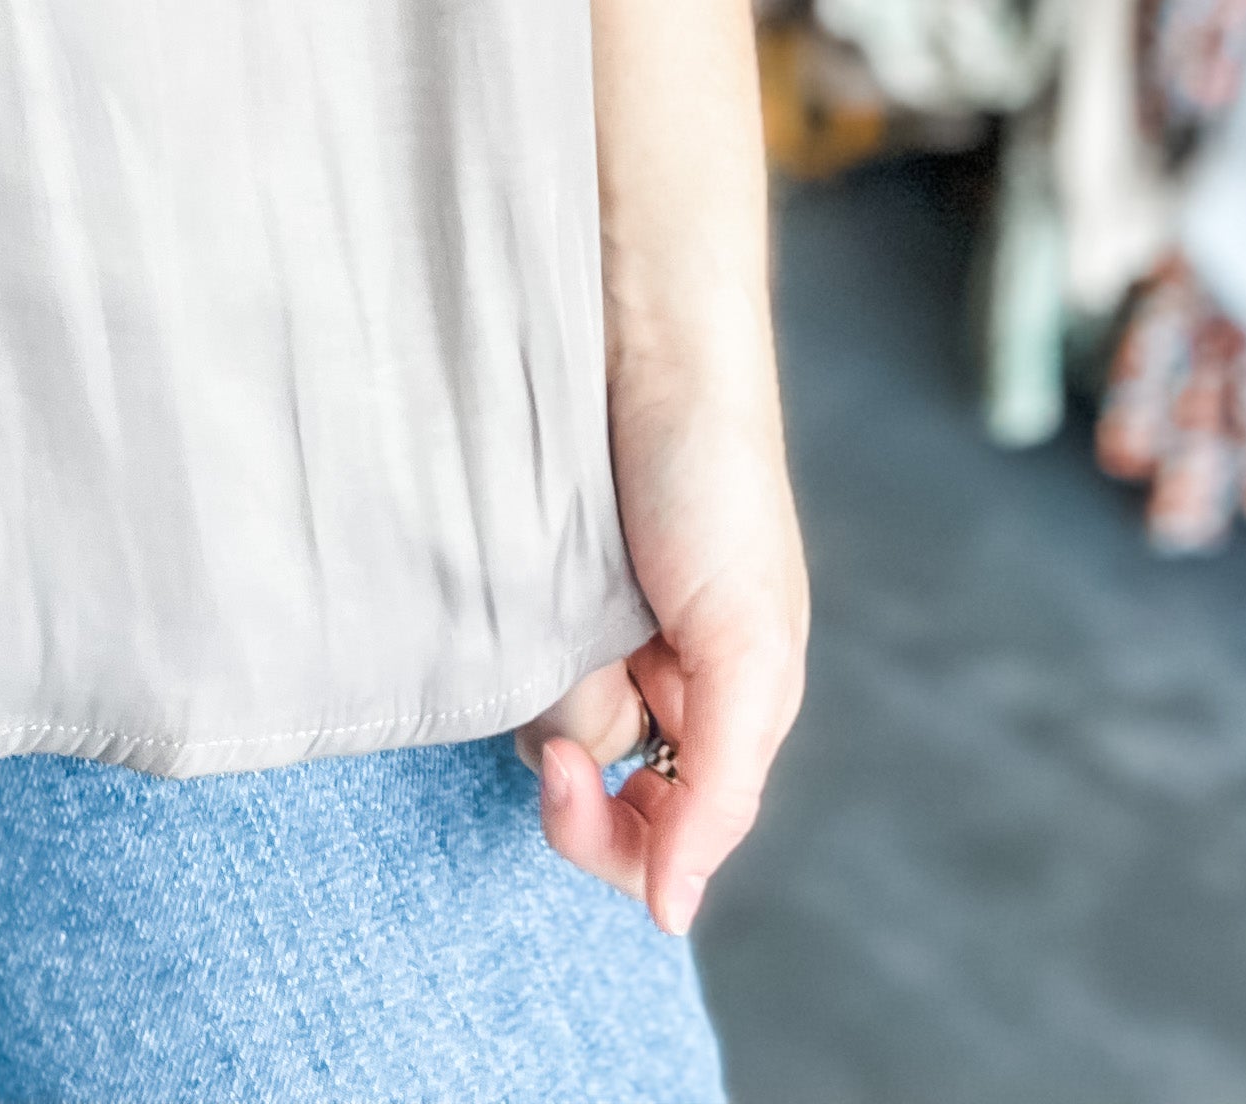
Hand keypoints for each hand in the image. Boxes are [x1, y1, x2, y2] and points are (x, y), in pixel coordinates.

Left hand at [516, 342, 807, 937]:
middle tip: (545, 740)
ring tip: (548, 617)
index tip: (563, 786)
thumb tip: (671, 913)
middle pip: (594, 792)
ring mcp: (586, 623)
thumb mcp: (750, 642)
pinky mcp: (525, 572)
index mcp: (723, 701)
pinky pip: (499, 650)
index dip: (613, 840)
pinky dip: (496, 645)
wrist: (646, 332)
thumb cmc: (717, 477)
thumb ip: (720, 783)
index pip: (664, 834)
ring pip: (540, 723)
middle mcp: (652, 673)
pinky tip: (505, 599)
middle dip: (568, 773)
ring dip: (534, 696)